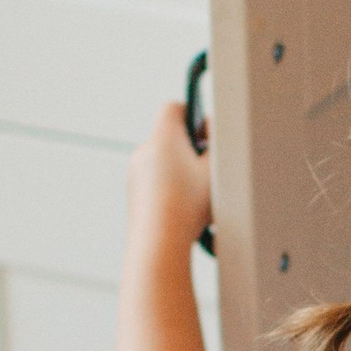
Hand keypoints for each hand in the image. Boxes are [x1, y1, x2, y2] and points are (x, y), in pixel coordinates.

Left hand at [128, 99, 213, 261]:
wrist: (158, 242)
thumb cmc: (188, 205)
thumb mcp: (215, 169)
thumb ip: (216, 147)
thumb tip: (212, 139)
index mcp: (163, 137)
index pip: (174, 108)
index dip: (193, 115)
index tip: (208, 134)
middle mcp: (144, 151)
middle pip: (169, 137)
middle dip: (190, 149)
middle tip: (208, 168)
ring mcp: (135, 175)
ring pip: (162, 162)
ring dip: (180, 171)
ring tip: (198, 194)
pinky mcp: (134, 196)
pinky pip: (154, 183)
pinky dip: (169, 190)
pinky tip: (185, 210)